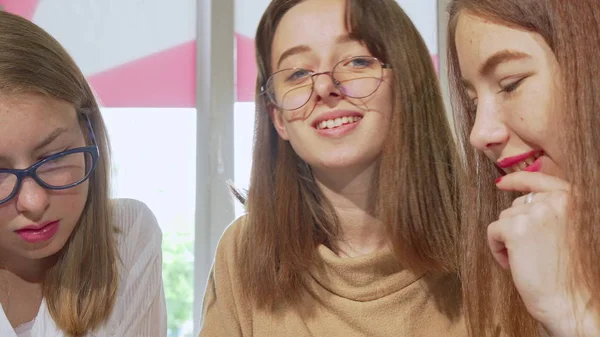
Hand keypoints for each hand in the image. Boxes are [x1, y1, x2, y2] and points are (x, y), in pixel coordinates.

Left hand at [490, 172, 597, 335]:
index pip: (539, 178)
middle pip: (517, 204)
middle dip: (516, 226)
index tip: (500, 183)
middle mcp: (557, 201)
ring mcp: (536, 213)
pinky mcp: (516, 228)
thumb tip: (517, 194)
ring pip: (503, 218)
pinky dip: (496, 248)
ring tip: (525, 259)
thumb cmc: (566, 271)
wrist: (567, 300)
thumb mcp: (565, 228)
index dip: (517, 180)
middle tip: (531, 251)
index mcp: (573, 199)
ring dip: (507, 239)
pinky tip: (512, 263)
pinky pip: (492, 231)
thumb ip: (549, 209)